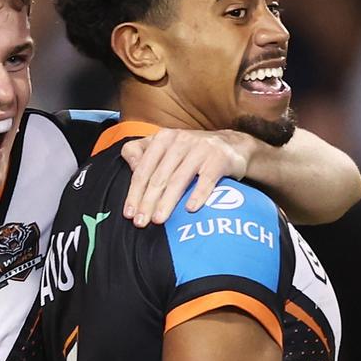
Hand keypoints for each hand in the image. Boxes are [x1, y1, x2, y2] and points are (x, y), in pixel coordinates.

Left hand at [121, 129, 254, 225]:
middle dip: (147, 201)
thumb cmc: (192, 151)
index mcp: (163, 138)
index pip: (144, 169)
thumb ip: (143, 153)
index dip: (134, 192)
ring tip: (159, 220)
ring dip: (167, 202)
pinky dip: (198, 195)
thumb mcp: (166, 145)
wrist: (232, 145)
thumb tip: (130, 167)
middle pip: (159, 177)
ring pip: (179, 179)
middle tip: (141, 222)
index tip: (128, 213)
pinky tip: (190, 209)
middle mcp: (180, 141)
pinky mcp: (219, 159)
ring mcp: (201, 149)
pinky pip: (207, 180)